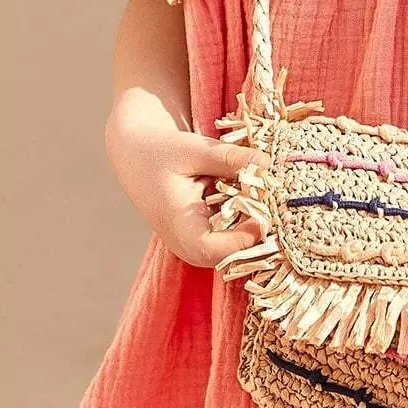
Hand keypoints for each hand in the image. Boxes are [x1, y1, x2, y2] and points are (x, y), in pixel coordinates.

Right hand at [104, 111, 271, 269]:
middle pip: (229, 258)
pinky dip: (244, 225)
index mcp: (178, 225)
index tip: (264, 215)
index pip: (214, 251)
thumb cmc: (161, 151)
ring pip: (232, 253)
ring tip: (263, 199)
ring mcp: (192, 245)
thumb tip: (266, 163)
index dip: (244, 239)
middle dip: (256, 235)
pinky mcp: (200, 239)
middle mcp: (184, 243)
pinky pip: (229, 243)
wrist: (136, 153)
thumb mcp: (194, 148)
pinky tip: (252, 199)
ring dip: (252, 230)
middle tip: (271, 204)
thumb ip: (230, 158)